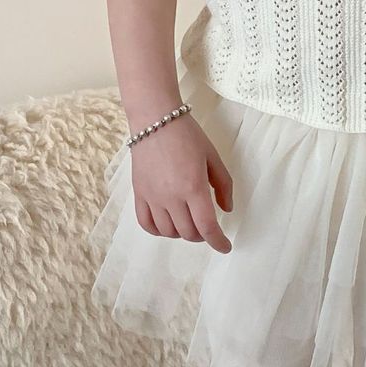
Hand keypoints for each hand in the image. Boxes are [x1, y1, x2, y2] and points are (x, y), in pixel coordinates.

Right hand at [131, 115, 235, 253]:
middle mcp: (172, 197)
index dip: (218, 242)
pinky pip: (147, 224)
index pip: (207, 227)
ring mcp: (153, 197)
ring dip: (183, 233)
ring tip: (189, 222)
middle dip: (203, 235)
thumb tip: (226, 210)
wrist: (154, 119)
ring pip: (169, 232)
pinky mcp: (139, 194)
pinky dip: (159, 231)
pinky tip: (168, 224)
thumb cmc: (187, 135)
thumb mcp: (213, 157)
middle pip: (189, 233)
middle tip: (208, 226)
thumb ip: (224, 186)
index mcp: (194, 187)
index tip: (225, 247)